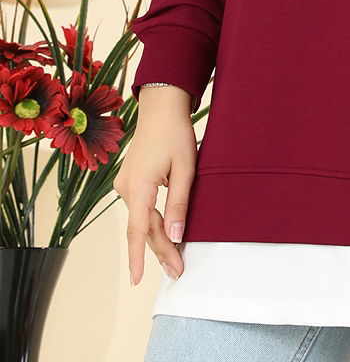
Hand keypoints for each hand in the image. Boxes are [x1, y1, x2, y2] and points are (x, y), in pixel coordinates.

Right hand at [113, 86, 197, 286]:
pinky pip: (140, 210)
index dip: (138, 257)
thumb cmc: (175, 134)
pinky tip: (164, 236)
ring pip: (141, 220)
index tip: (137, 280)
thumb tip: (175, 237)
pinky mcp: (129, 182)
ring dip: (155, 240)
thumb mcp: (185, 168)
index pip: (137, 229)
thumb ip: (179, 204)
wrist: (161, 108)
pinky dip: (151, 224)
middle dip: (160, 252)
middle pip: (142, 228)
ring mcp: (125, 185)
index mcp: (139, 185)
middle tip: (177, 272)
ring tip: (173, 261)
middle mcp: (126, 187)